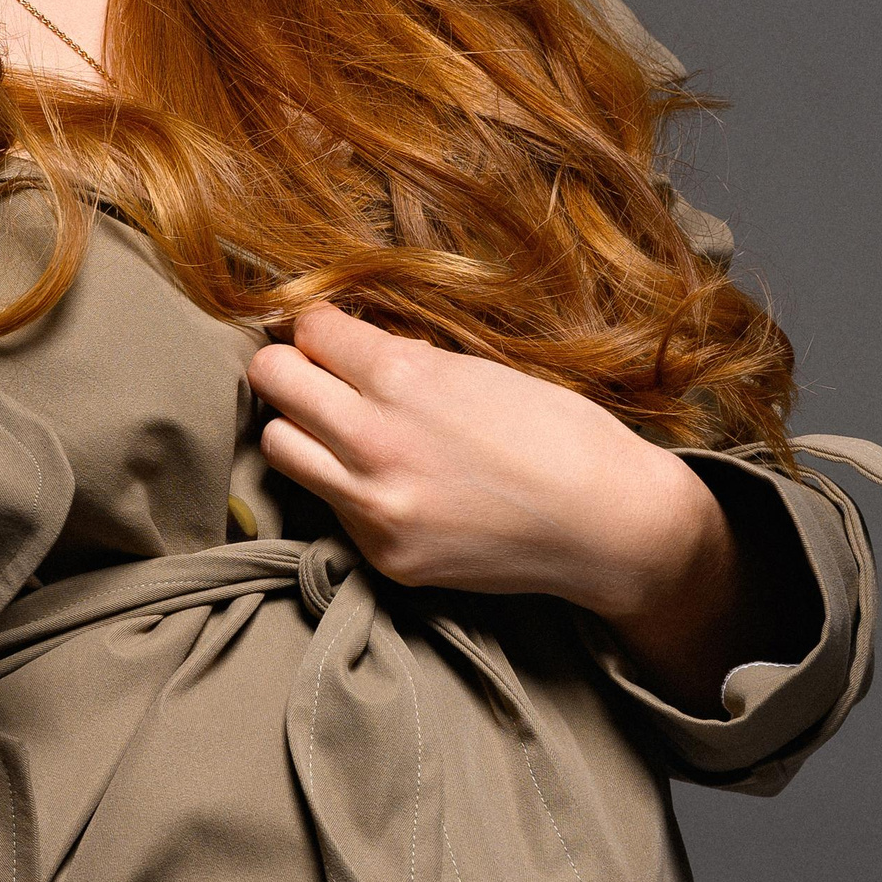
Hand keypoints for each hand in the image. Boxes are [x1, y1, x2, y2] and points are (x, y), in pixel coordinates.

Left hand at [248, 304, 748, 712]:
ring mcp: (374, 505)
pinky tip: (393, 483)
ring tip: (340, 430)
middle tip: (318, 374)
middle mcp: (374, 441)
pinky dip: (347, 488)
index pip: (308, 330)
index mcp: (403, 378)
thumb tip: (346, 346)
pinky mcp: (384, 555)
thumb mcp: (478, 370)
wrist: (609, 525)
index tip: (334, 334)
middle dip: (291, 367)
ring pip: (278, 446)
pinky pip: (328, 506)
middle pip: (272, 379)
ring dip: (300, 429)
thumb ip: (403, 360)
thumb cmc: (559, 434)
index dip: (320, 326)